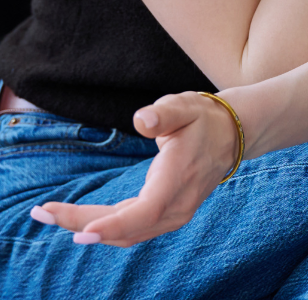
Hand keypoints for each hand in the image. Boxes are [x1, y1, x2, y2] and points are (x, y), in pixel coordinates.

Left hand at [29, 92, 239, 246]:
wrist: (231, 135)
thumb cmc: (204, 118)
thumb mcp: (186, 107)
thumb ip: (164, 113)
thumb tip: (142, 119)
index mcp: (179, 180)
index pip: (144, 213)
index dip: (112, 225)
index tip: (82, 232)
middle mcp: (176, 207)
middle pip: (126, 229)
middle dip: (81, 224)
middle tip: (42, 213)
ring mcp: (172, 216)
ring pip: (125, 234)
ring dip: (87, 227)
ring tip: (51, 215)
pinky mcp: (165, 216)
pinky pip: (130, 229)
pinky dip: (103, 227)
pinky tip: (80, 219)